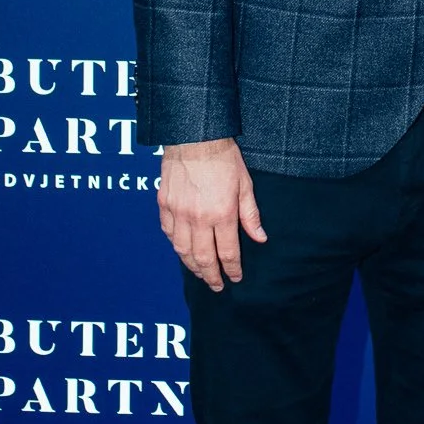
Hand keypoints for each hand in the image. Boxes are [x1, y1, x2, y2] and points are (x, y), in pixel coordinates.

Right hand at [157, 138, 265, 290]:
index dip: (232, 269)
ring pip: (182, 250)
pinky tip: (183, 251)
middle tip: (217, 286)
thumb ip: (250, 215)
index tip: (235, 278)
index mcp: (222, 214)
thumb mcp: (245, 185)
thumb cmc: (224, 158)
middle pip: (203, 258)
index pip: (227, 252)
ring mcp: (178, 212)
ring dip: (192, 266)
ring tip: (201, 273)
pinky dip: (176, 246)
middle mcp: (198, 218)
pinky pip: (168, 233)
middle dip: (211, 275)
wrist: (194, 137)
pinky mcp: (164, 205)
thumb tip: (259, 238)